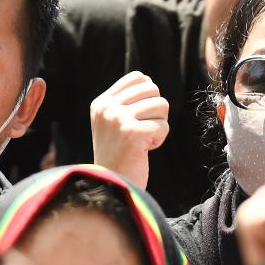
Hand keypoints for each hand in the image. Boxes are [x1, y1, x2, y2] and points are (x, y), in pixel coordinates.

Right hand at [90, 71, 168, 188]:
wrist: (110, 187)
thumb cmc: (118, 156)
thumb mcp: (113, 123)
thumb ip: (126, 101)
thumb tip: (149, 82)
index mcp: (101, 103)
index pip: (138, 77)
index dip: (148, 95)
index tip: (139, 117)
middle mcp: (107, 108)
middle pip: (152, 89)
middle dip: (155, 111)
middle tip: (143, 130)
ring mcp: (118, 119)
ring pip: (161, 105)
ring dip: (158, 125)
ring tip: (142, 141)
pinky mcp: (132, 133)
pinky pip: (163, 126)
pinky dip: (159, 140)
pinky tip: (144, 150)